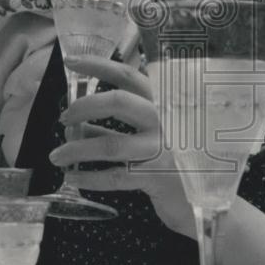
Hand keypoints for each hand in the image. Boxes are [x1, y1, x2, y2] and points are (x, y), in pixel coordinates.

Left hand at [49, 53, 195, 238]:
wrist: (207, 202)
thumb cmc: (176, 163)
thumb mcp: (154, 135)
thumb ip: (123, 125)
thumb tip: (78, 123)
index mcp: (165, 103)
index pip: (129, 76)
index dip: (99, 66)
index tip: (72, 62)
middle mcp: (166, 120)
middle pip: (117, 102)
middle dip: (83, 107)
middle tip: (63, 117)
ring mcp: (163, 149)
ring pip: (110, 145)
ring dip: (76, 149)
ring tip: (56, 156)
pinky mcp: (158, 178)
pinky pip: (115, 176)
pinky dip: (89, 177)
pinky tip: (74, 178)